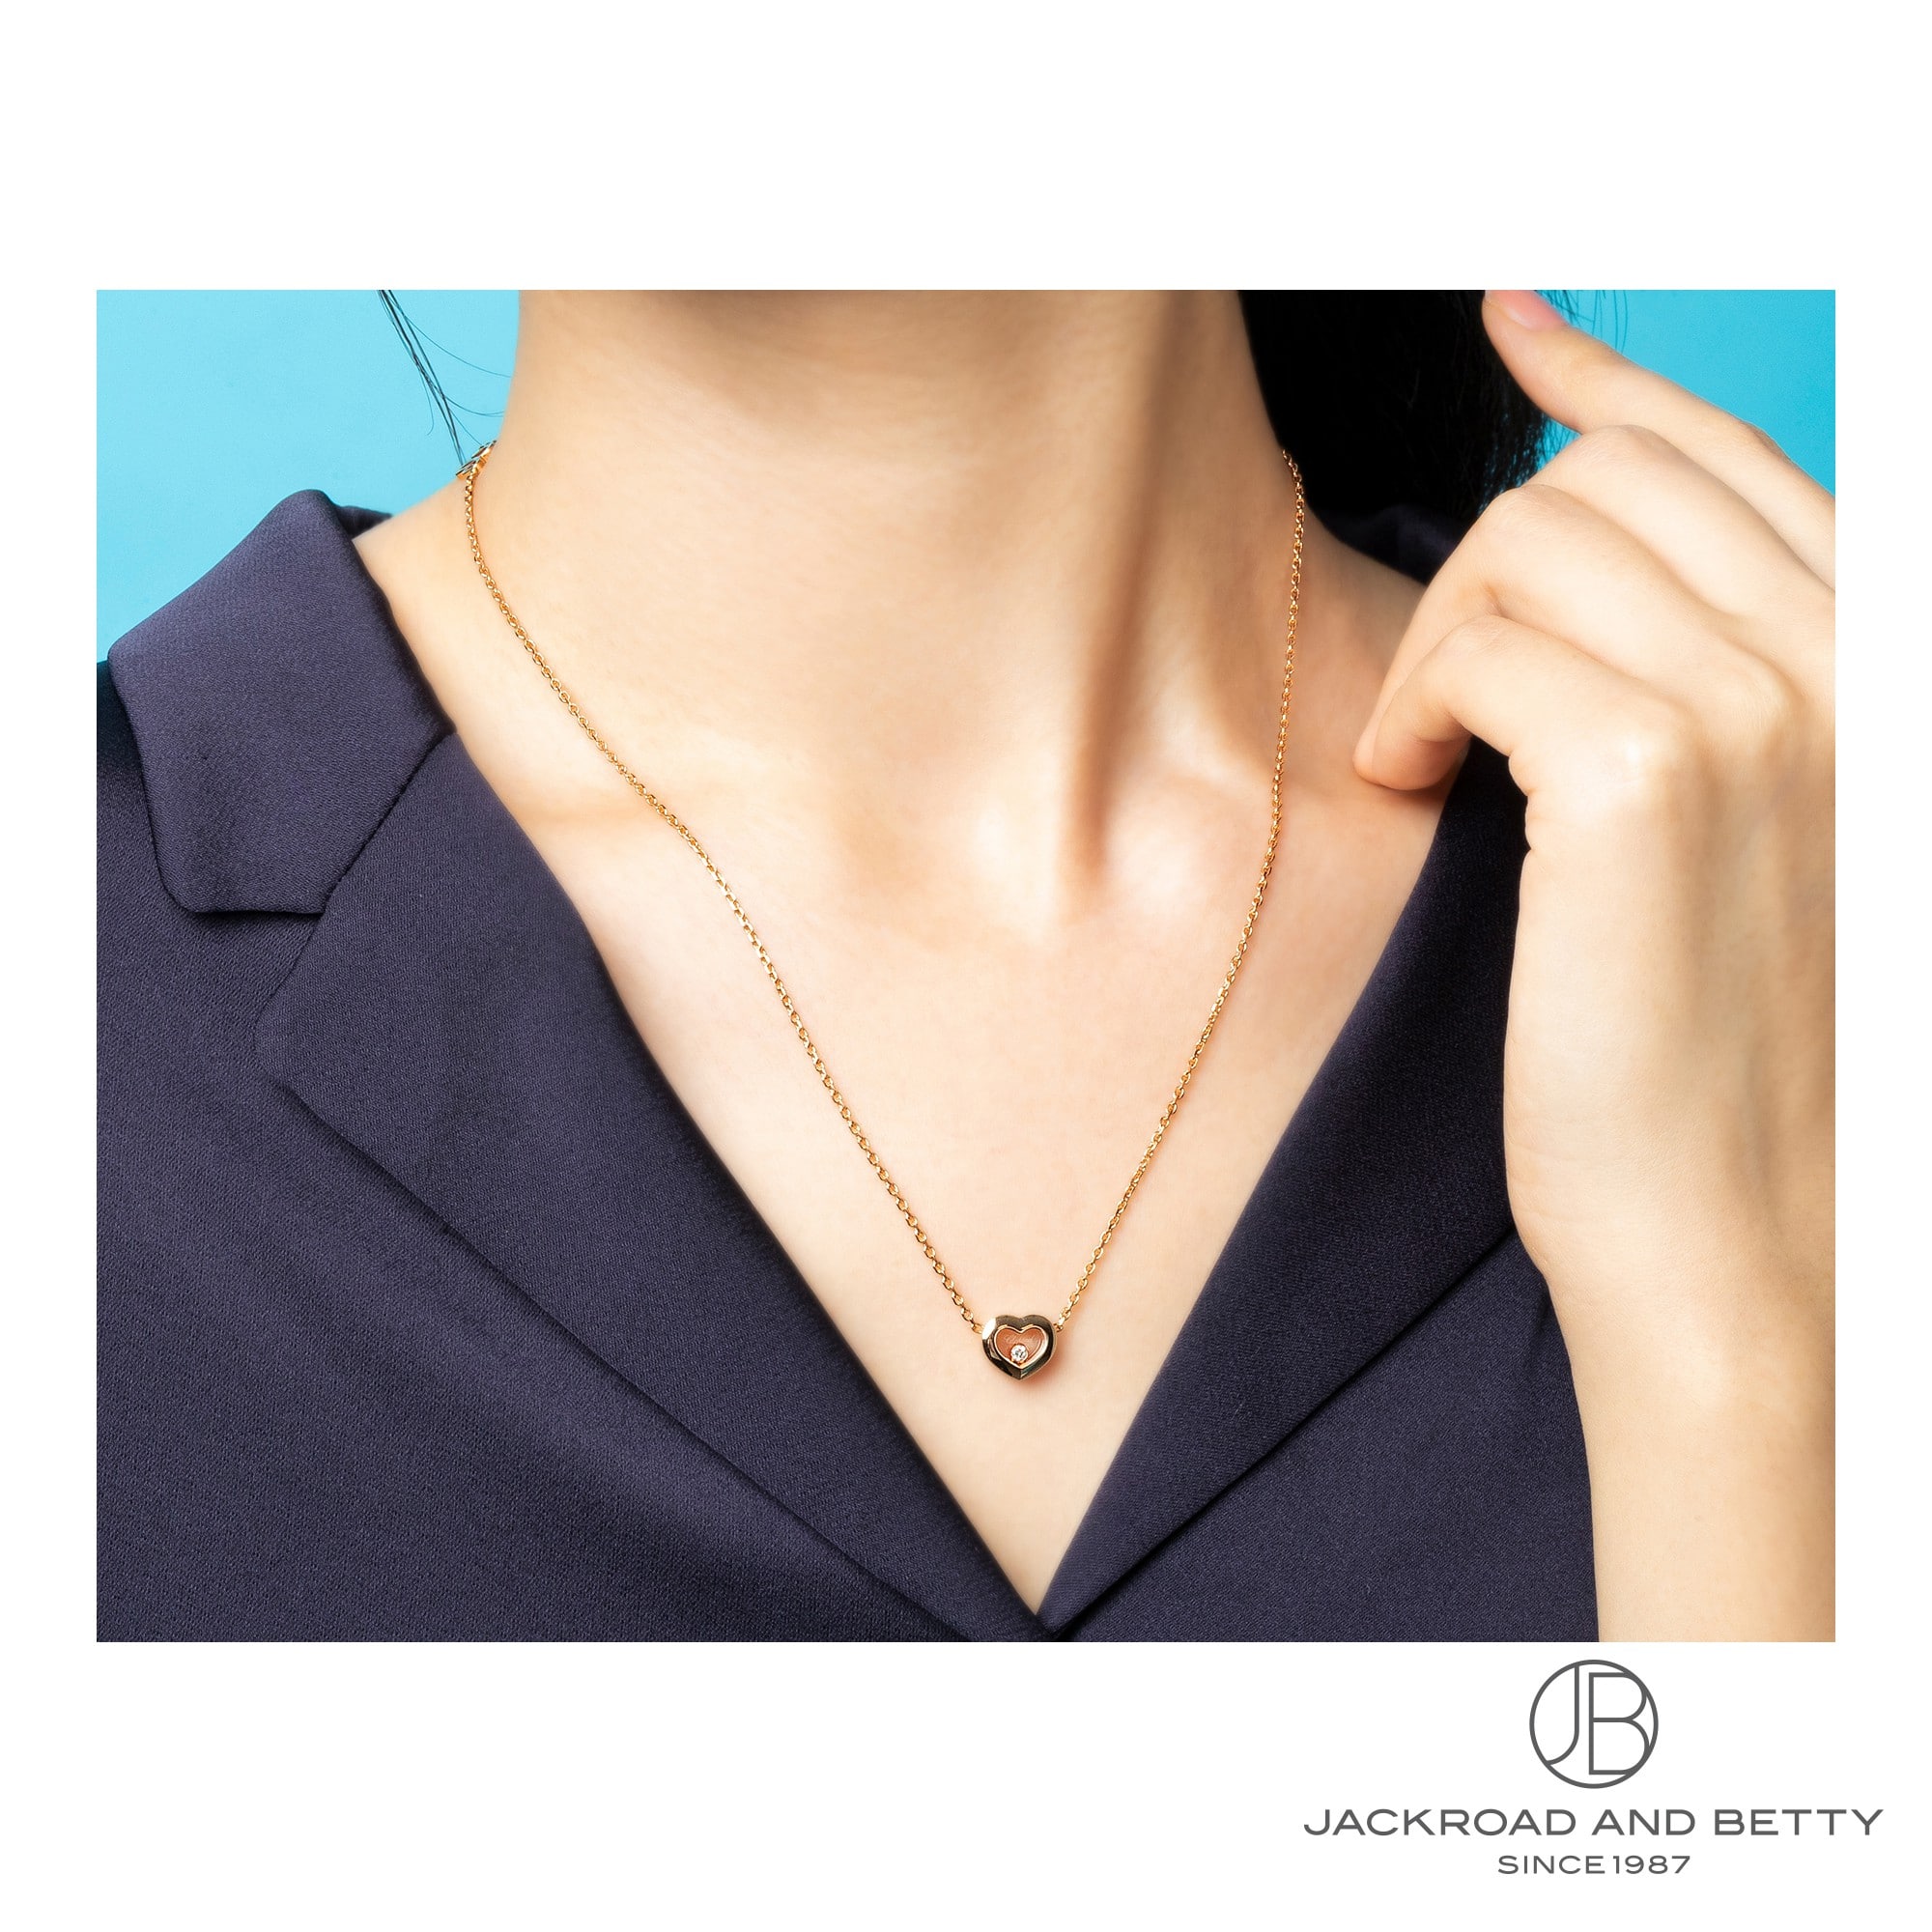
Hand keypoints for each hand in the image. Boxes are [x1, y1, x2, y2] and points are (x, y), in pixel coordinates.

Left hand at [1356, 290, 1833, 1638]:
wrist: (1752, 1245)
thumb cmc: (1727, 1058)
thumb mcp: (1757, 837)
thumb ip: (1699, 679)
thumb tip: (1571, 554)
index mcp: (1883, 667)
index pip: (1734, 455)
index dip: (1609, 377)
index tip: (1515, 323)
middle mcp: (1855, 659)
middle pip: (1615, 477)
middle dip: (1492, 556)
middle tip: (1447, 692)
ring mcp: (1772, 706)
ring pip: (1533, 535)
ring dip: (1444, 634)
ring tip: (1433, 757)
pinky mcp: (1656, 775)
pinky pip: (1485, 641)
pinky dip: (1417, 700)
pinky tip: (1412, 786)